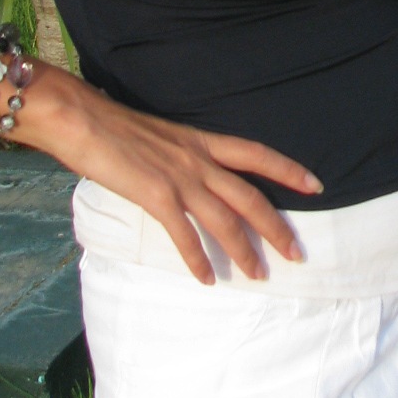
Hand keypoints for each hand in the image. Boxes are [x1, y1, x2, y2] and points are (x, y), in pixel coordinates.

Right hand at [33, 74, 320, 284]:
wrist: (81, 118)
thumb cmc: (112, 126)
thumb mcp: (160, 136)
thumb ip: (179, 156)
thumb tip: (188, 177)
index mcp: (201, 140)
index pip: (257, 153)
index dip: (289, 169)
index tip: (316, 185)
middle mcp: (198, 159)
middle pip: (250, 197)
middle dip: (277, 228)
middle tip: (297, 254)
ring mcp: (179, 178)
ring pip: (225, 220)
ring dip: (244, 252)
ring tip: (259, 276)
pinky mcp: (156, 195)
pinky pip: (184, 235)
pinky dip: (197, 260)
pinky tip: (206, 279)